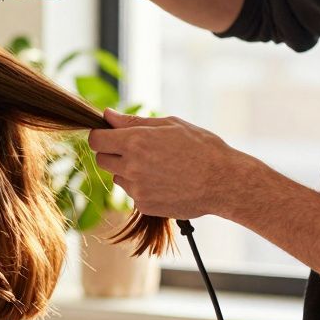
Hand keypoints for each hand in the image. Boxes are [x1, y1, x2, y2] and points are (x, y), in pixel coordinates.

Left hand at [87, 109, 252, 219]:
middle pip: (101, 159)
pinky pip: (133, 192)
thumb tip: (107, 115)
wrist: (224, 182)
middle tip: (135, 150)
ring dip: (128, 170)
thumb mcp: (170, 125)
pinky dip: (143, 187)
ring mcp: (136, 188)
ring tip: (158, 166)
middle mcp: (131, 166)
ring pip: (117, 176)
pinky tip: (165, 181)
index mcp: (135, 142)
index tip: (108, 135)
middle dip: (112, 153)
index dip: (100, 136)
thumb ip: (134, 122)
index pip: (96, 140)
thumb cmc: (201, 147)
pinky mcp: (144, 204)